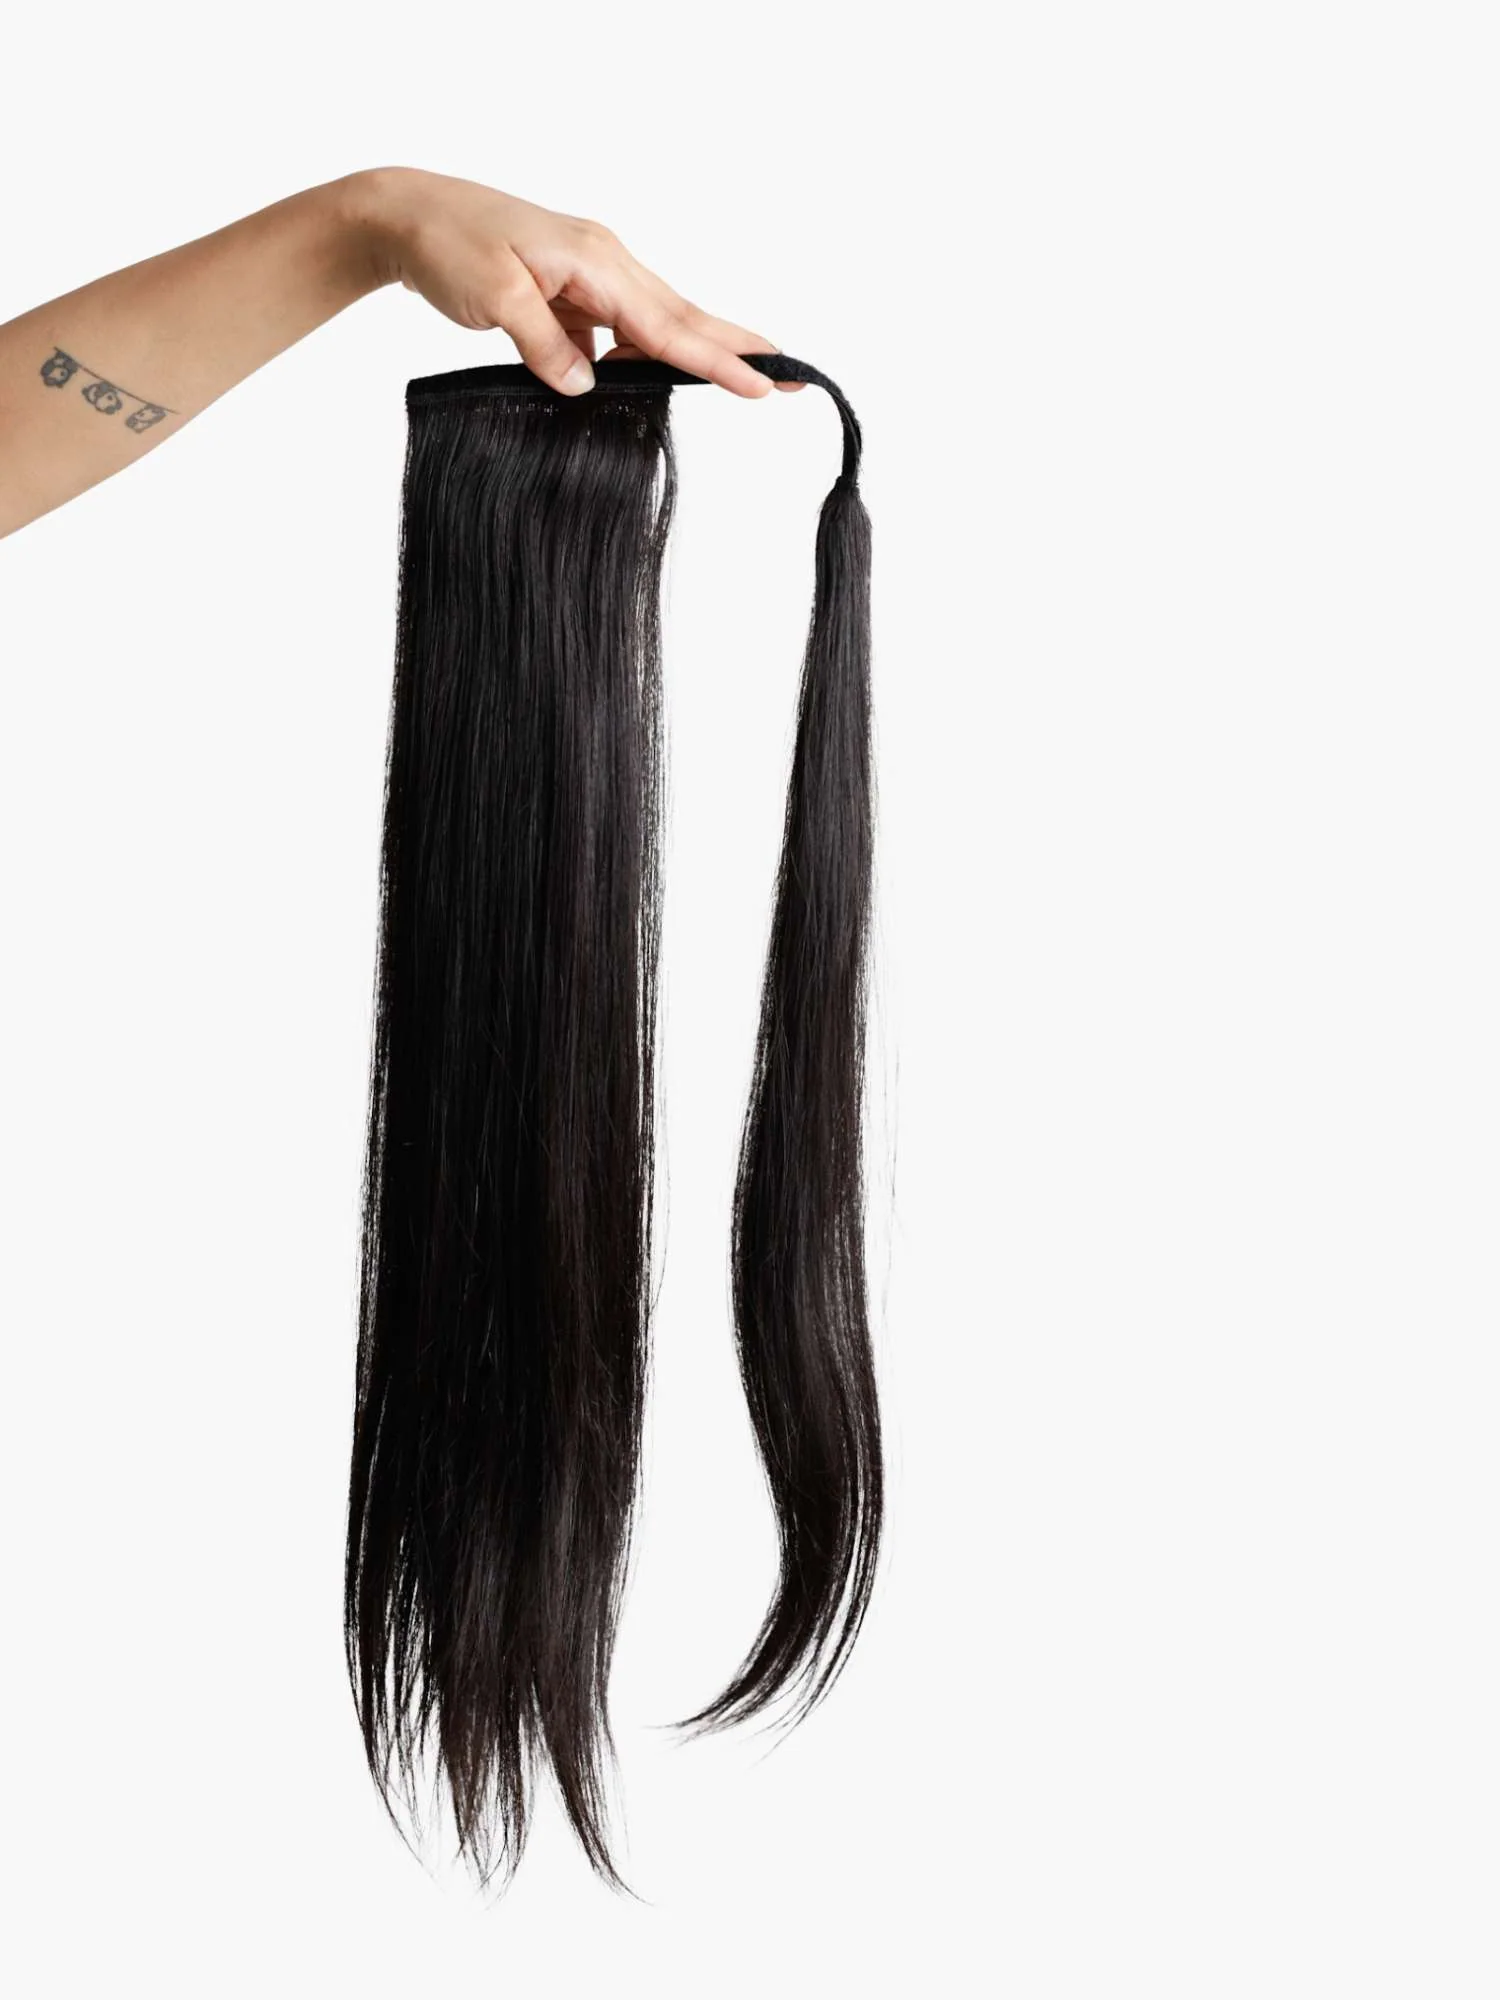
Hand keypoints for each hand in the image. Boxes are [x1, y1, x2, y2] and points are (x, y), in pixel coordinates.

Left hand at [354, 167, 800, 398]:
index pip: (669, 325)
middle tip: (791, 378)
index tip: (765, 385)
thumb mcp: (494, 297)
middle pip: (683, 318)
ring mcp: (591, 276)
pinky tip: (642, 383)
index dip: (719, 361)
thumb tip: (586, 387)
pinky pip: (622, 331)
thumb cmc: (447, 244)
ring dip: (696, 354)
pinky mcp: (572, 291)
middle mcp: (604, 263)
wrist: (407, 214)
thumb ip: (544, 347)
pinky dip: (642, 357)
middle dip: (737, 349)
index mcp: (595, 261)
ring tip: (746, 379)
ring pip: (657, 324)